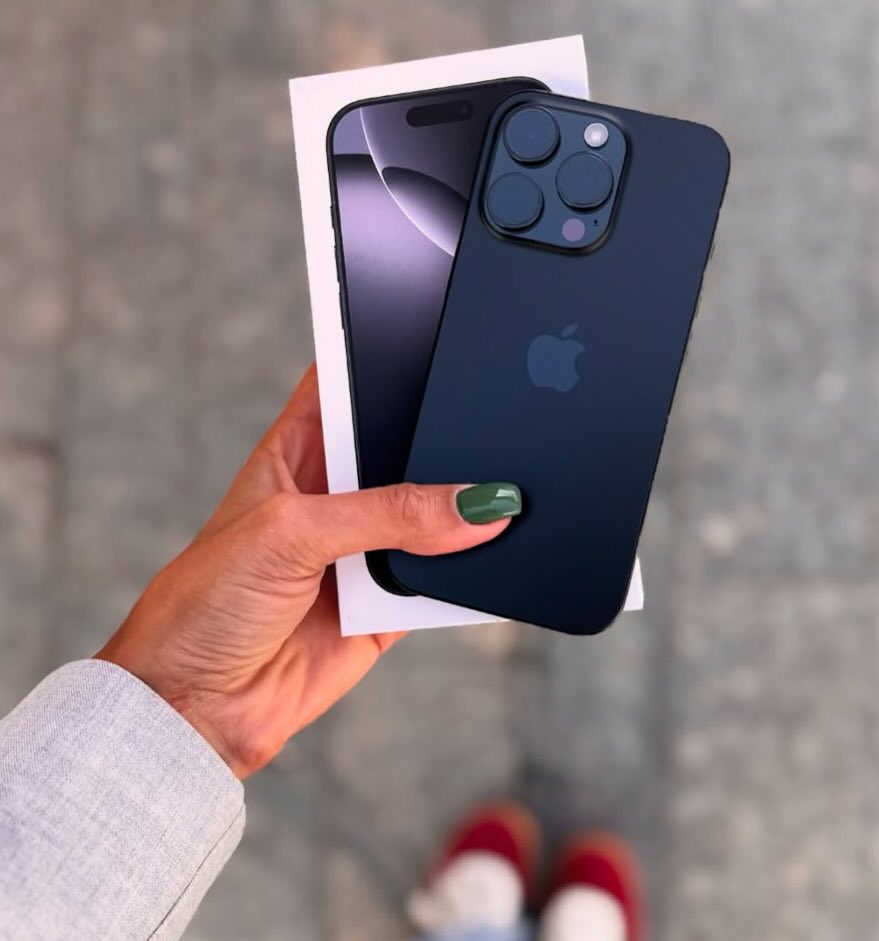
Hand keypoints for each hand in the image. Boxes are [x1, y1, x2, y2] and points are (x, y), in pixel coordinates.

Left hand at [96, 366, 518, 777]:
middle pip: (408, 448)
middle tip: (492, 431)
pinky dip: (472, 571)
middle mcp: (338, 494)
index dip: (394, 359)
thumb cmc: (208, 602)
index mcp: (300, 451)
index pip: (354, 385)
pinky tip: (496, 555)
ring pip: (437, 514)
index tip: (449, 341)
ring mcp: (368, 548)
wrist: (199, 709)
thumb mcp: (291, 532)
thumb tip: (477, 506)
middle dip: (446, 442)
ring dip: (465, 513)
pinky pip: (447, 577)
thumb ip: (386, 514)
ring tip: (506, 497)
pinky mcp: (393, 603)